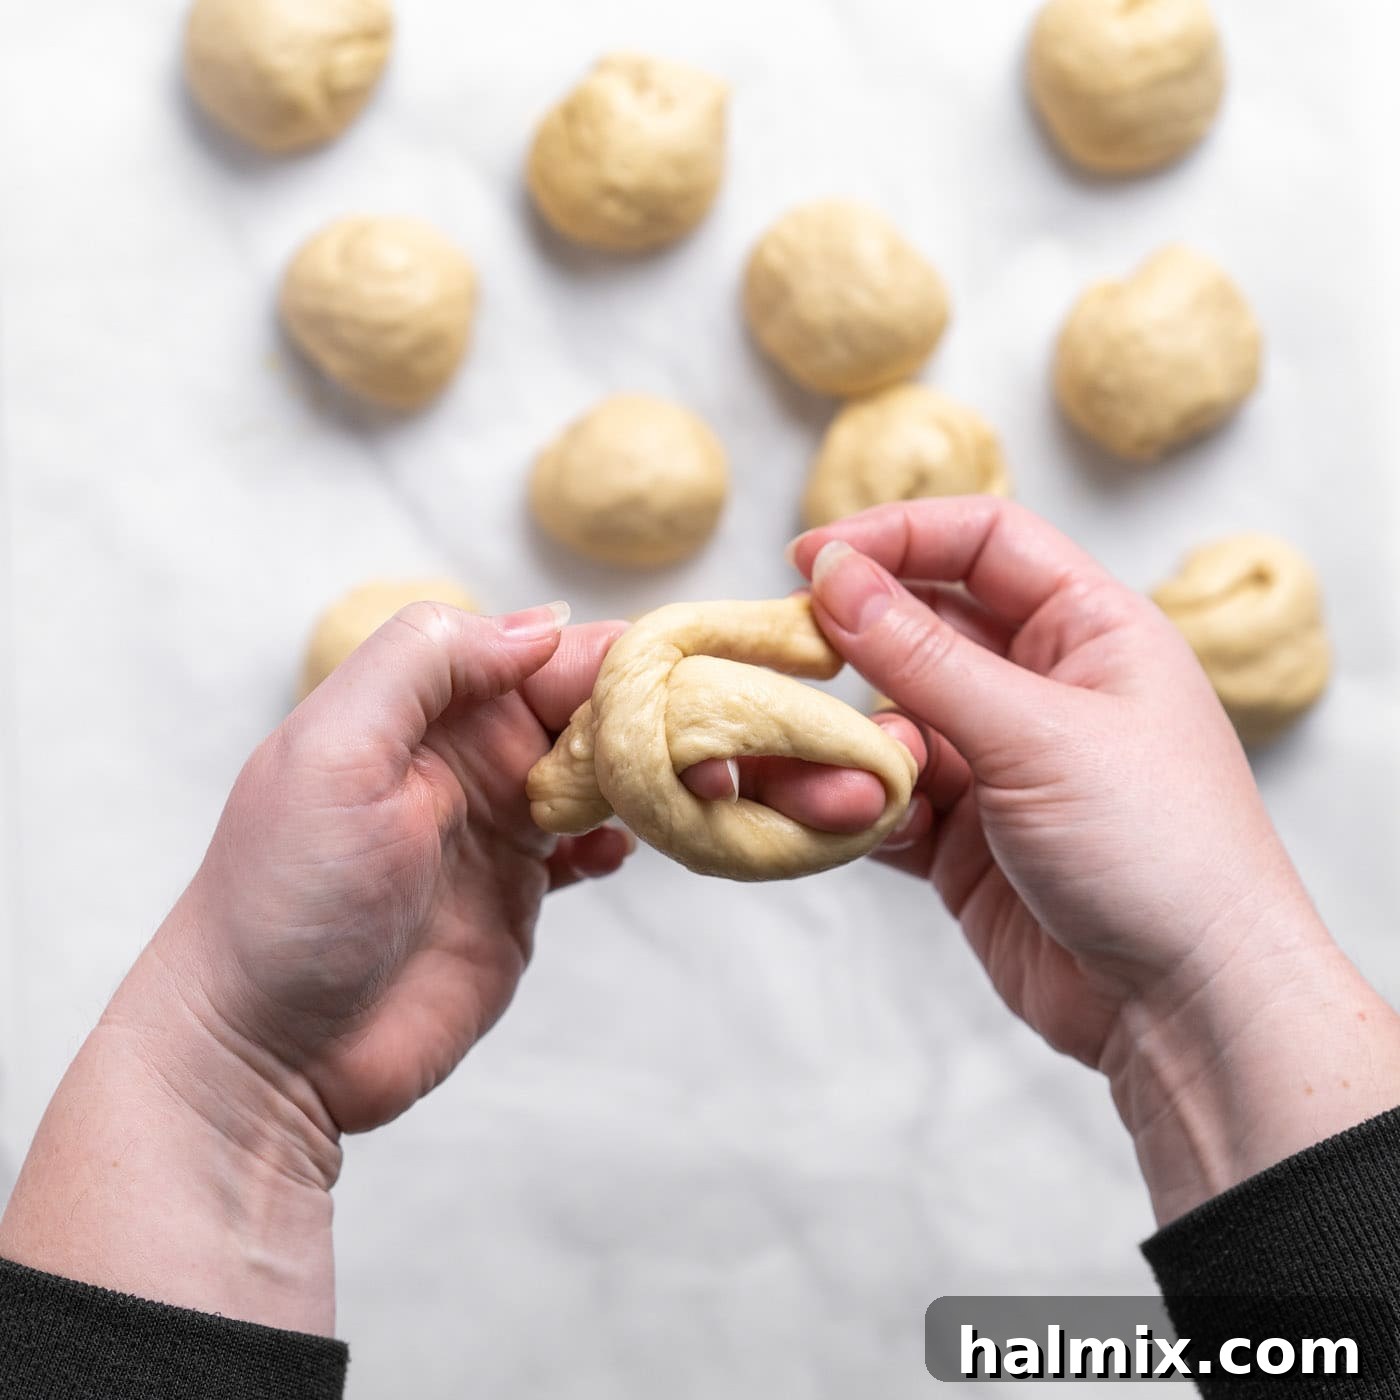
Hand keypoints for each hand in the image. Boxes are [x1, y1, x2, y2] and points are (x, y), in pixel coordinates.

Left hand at [0, 599, 916, 1333]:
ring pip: (616, 776)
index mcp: (436, 707)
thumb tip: (547, 621)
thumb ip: (427, 665)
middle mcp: (476, 754)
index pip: (570, 658)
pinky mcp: (519, 895)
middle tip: (796, 746)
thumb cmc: (283, 900)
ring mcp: (500, 825)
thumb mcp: (332, 755)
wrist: (262, 1054)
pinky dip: (637, 832)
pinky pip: (595, 840)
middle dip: (700, 722)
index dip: (659, 660)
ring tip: (757, 791)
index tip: (747, 671)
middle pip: (611, 714)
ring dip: (689, 778)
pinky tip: (652, 842)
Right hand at [790, 498, 1399, 1222]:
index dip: (895, 537)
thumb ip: (922, 655)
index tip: (808, 559)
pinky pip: (883, 800)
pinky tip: (845, 824)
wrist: (1188, 1011)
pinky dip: (853, 809)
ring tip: (847, 788)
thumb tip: (835, 576)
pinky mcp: (964, 839)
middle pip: (918, 632)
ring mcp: (998, 764)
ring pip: (888, 722)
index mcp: (1089, 630)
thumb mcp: (1036, 734)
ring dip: (851, 749)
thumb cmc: (1158, 849)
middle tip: (784, 668)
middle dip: (852, 652)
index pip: (981, 542)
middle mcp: (1040, 687)